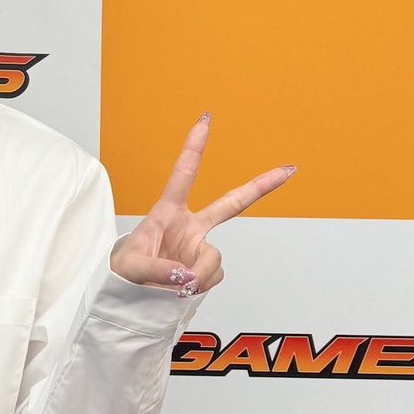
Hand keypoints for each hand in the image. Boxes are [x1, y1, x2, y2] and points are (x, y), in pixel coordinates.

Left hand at [109, 114, 295, 294]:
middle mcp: (190, 227)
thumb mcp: (132, 267)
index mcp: (168, 212)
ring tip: (170, 283)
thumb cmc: (125, 270)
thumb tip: (190, 275)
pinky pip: (213, 277)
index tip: (206, 120)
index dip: (194, 147)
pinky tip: (180, 288)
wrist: (128, 293)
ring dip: (196, 275)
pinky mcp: (205, 269)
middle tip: (288, 170)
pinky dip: (199, 286)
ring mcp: (200, 248)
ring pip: (214, 260)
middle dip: (260, 186)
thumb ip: (159, 269)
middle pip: (231, 204)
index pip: (183, 174)